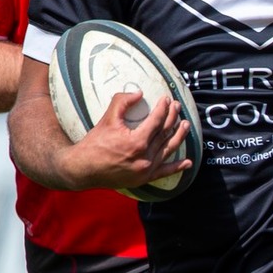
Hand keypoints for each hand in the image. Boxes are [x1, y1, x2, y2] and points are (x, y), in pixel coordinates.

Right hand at [54, 92, 191, 190]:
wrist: (84, 168)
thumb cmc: (94, 143)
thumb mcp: (107, 119)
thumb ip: (122, 102)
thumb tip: (139, 93)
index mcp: (136, 142)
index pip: (156, 121)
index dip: (163, 108)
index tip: (166, 99)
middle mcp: (144, 157)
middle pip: (164, 133)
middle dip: (173, 118)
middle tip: (177, 107)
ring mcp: (146, 169)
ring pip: (168, 150)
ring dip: (179, 136)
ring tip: (185, 124)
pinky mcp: (144, 179)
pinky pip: (164, 172)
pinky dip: (177, 167)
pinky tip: (188, 162)